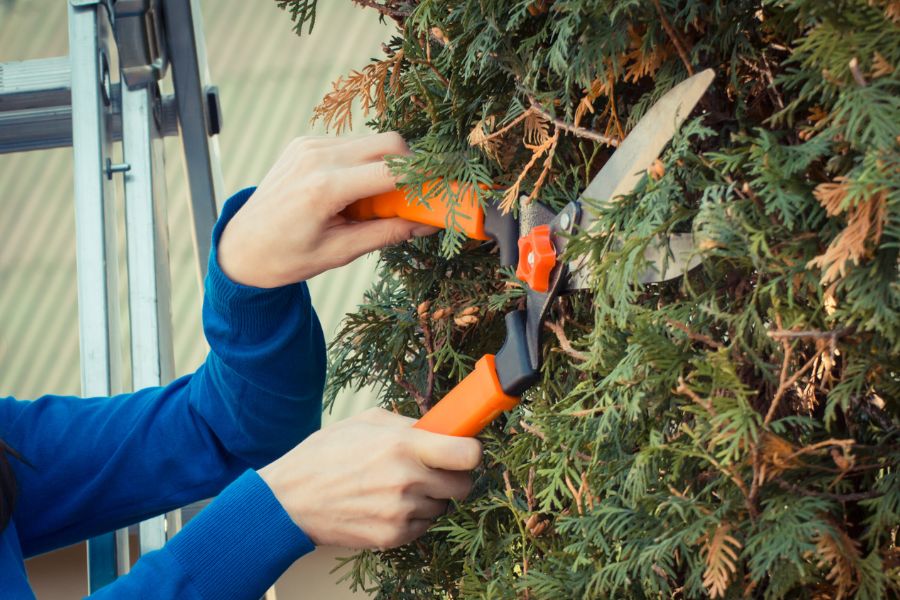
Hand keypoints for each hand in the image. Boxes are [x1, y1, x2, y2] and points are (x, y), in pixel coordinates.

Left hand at [217, 132, 437, 287]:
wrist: (241, 246)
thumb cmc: (287, 257)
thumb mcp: (340, 252)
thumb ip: (388, 233)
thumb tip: (429, 224)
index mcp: (324, 188)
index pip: (392, 169)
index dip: (424, 177)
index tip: (444, 188)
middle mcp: (317, 157)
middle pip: (389, 143)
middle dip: (412, 166)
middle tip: (415, 196)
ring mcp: (309, 145)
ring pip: (371, 141)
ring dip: (386, 165)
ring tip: (375, 201)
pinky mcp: (305, 143)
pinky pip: (350, 144)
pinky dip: (363, 163)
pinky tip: (352, 191)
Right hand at [258, 408, 481, 548]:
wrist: (289, 500)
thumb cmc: (325, 455)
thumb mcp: (366, 422)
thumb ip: (409, 424)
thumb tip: (442, 428)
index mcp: (404, 445)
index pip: (468, 454)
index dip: (472, 451)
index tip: (465, 449)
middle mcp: (408, 480)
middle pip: (465, 485)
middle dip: (455, 476)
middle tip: (437, 468)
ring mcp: (401, 512)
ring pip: (443, 506)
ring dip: (431, 497)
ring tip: (399, 485)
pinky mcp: (393, 536)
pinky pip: (423, 526)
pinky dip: (413, 516)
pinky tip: (388, 503)